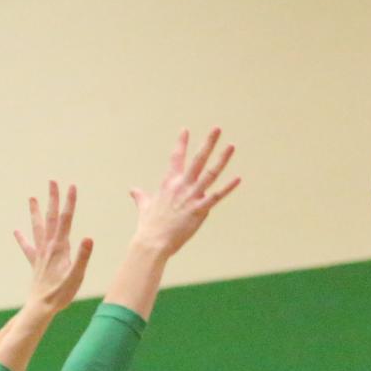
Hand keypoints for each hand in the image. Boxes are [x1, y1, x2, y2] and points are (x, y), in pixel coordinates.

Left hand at [14, 181, 93, 314]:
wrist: (41, 307)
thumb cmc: (61, 294)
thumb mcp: (77, 276)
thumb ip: (82, 257)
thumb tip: (88, 238)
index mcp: (60, 248)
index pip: (66, 219)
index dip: (70, 202)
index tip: (72, 185)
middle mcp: (48, 247)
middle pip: (51, 218)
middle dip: (53, 199)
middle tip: (52, 181)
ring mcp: (40, 254)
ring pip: (37, 228)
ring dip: (35, 212)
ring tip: (31, 198)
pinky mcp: (35, 263)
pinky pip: (28, 247)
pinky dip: (22, 238)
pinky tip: (16, 231)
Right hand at [129, 127, 239, 258]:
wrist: (152, 242)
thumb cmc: (148, 226)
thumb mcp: (144, 207)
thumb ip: (140, 196)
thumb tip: (132, 190)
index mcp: (169, 184)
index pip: (175, 159)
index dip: (181, 144)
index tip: (185, 130)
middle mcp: (181, 186)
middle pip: (197, 160)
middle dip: (208, 143)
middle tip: (217, 129)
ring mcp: (191, 197)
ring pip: (210, 174)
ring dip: (221, 159)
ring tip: (231, 146)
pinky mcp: (198, 210)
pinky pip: (216, 196)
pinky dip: (228, 188)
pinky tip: (238, 178)